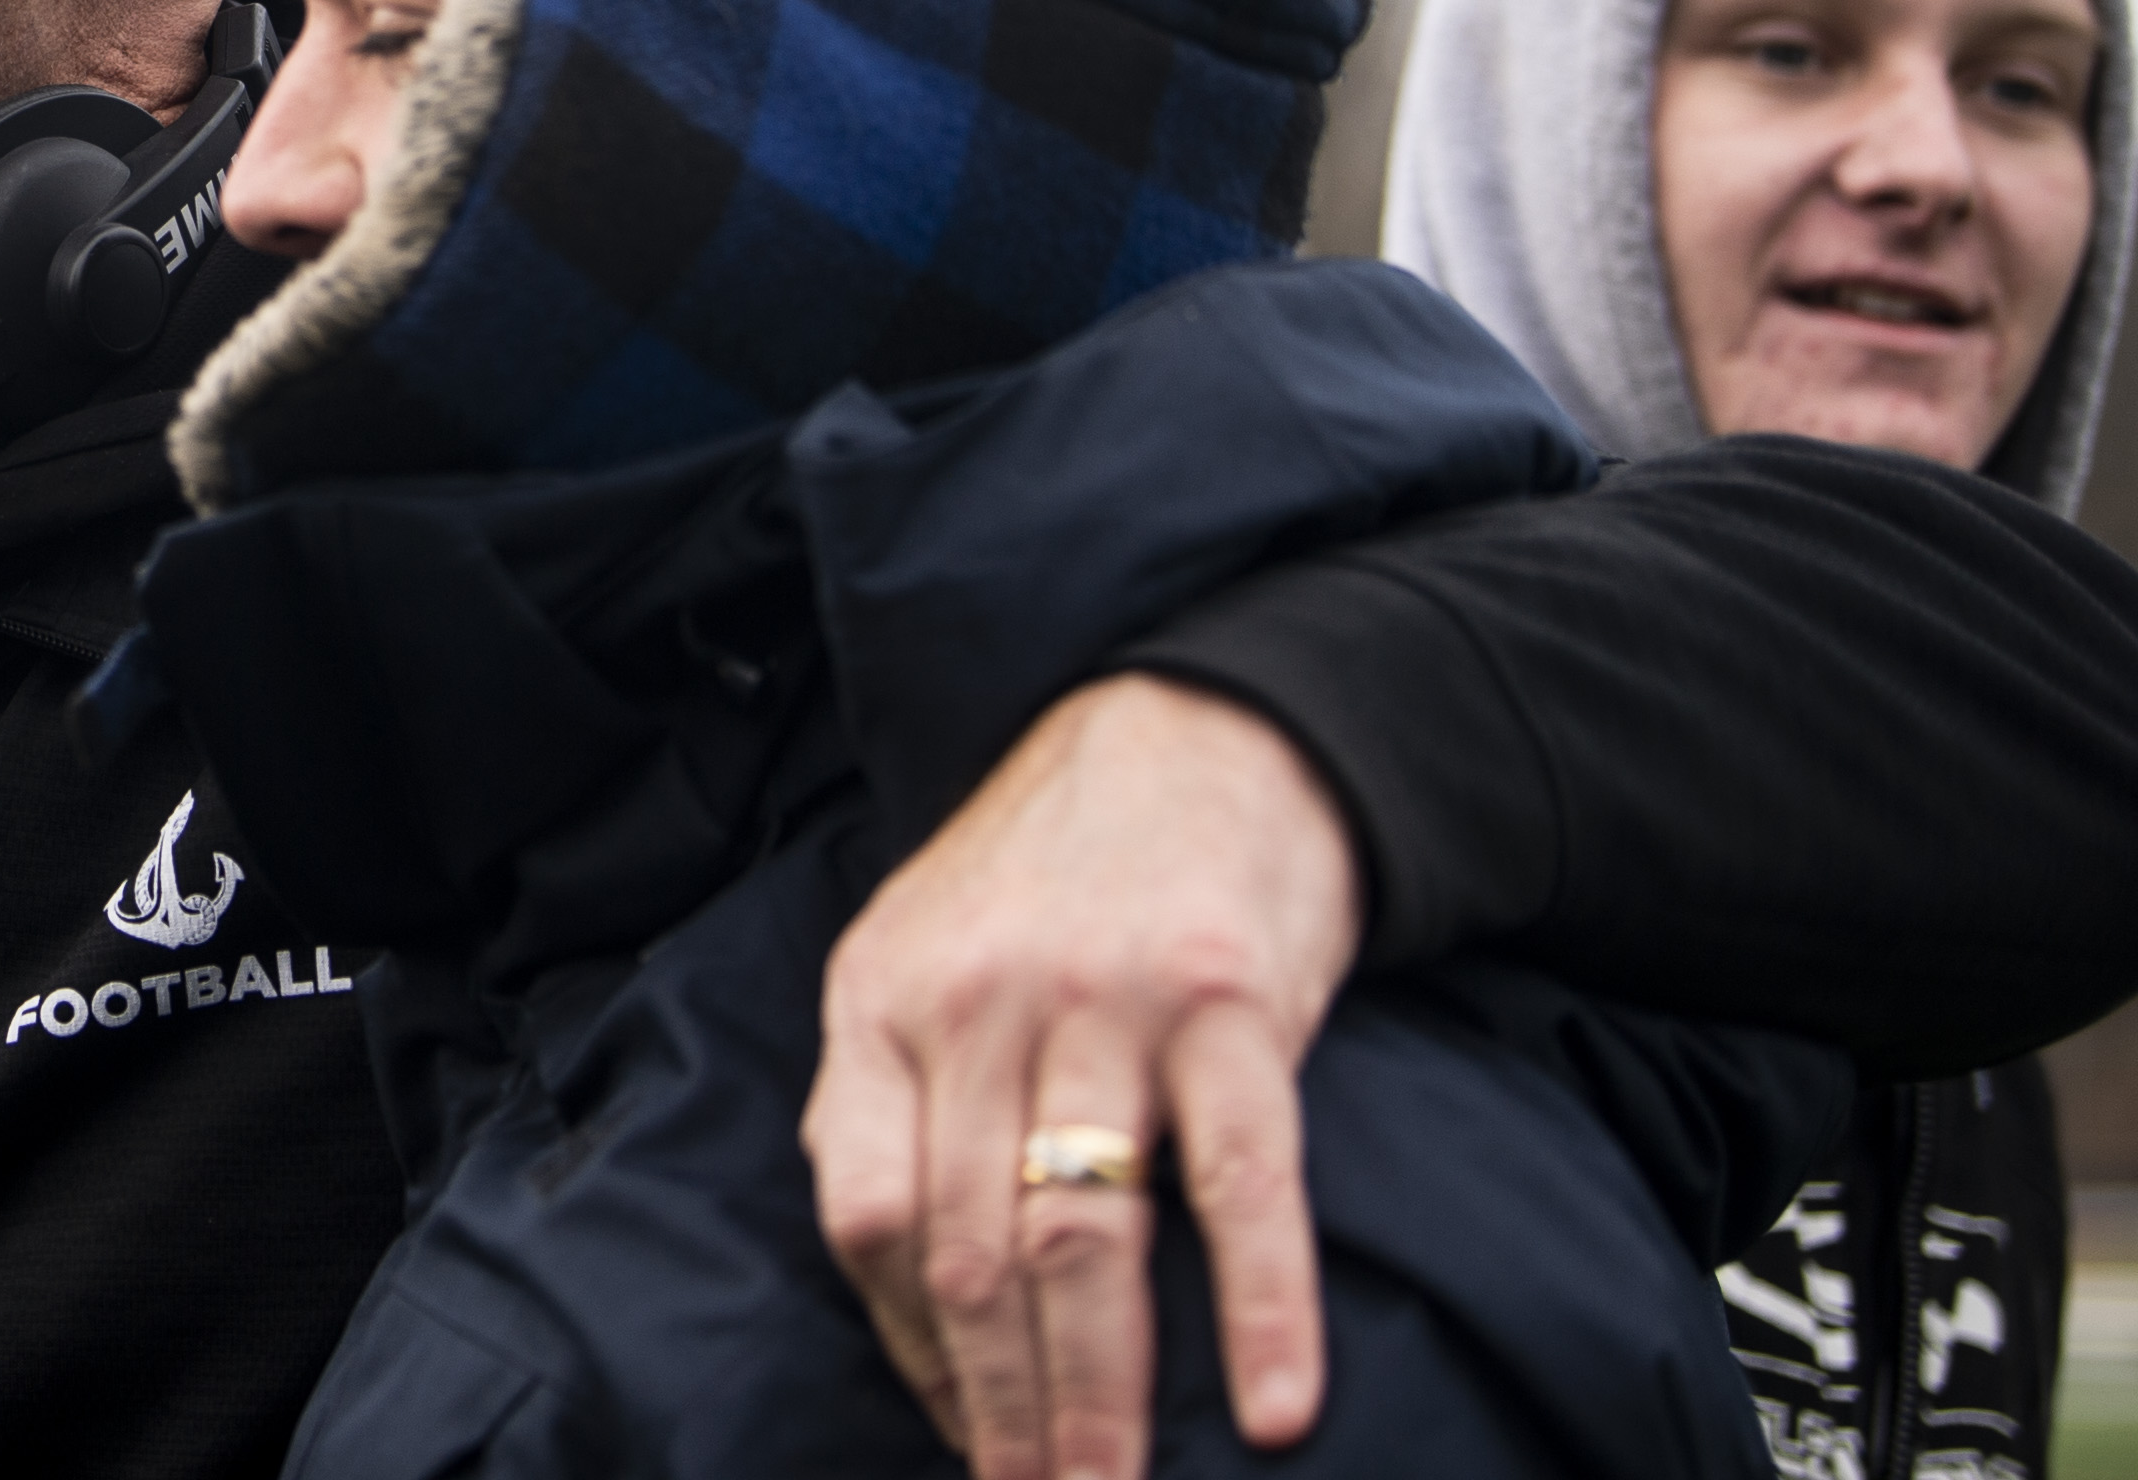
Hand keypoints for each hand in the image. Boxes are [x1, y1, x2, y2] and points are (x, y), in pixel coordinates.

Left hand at [804, 674, 1358, 1479]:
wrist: (1200, 729)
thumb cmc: (1052, 877)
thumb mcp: (923, 955)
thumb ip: (892, 1098)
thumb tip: (897, 1292)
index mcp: (884, 1001)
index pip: (867, 1215)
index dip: (911, 1350)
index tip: (958, 1438)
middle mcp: (979, 1002)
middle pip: (970, 1253)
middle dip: (1001, 1411)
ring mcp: (1104, 1001)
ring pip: (1081, 1239)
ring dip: (1098, 1395)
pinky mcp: (1232, 1001)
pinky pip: (1241, 1183)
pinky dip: (1259, 1309)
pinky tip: (1271, 1412)